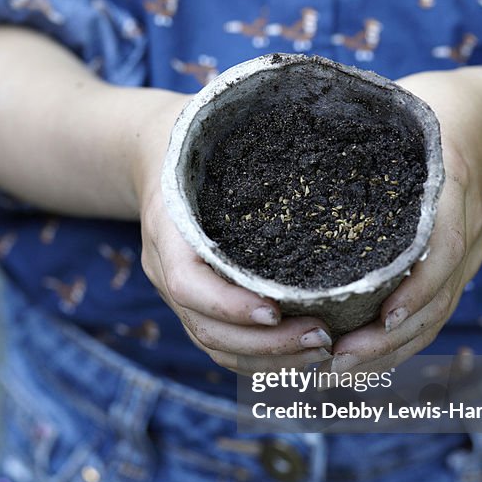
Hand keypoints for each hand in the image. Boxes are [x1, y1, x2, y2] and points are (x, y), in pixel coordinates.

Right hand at [133, 92, 333, 375]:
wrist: (157, 150)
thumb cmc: (200, 133)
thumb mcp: (215, 128)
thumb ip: (255, 133)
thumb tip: (322, 121)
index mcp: (167, 227)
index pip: (188, 284)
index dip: (228, 305)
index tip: (276, 311)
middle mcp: (168, 268)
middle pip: (206, 330)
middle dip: (266, 345)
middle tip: (324, 338)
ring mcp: (180, 291)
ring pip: (216, 348)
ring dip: (271, 360)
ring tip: (324, 352)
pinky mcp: (199, 304)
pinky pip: (225, 347)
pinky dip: (264, 360)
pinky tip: (306, 355)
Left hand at [321, 69, 481, 374]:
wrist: (480, 125)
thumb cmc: (419, 120)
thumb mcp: (397, 118)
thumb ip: (356, 142)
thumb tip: (283, 142)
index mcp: (451, 187)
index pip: (445, 249)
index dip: (418, 289)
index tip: (381, 318)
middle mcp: (464, 230)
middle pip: (438, 299)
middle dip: (390, 338)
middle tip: (338, 360)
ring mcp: (465, 256)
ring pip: (435, 317)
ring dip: (391, 352)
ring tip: (340, 371)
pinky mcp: (454, 271)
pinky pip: (431, 316)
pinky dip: (398, 344)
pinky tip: (361, 362)